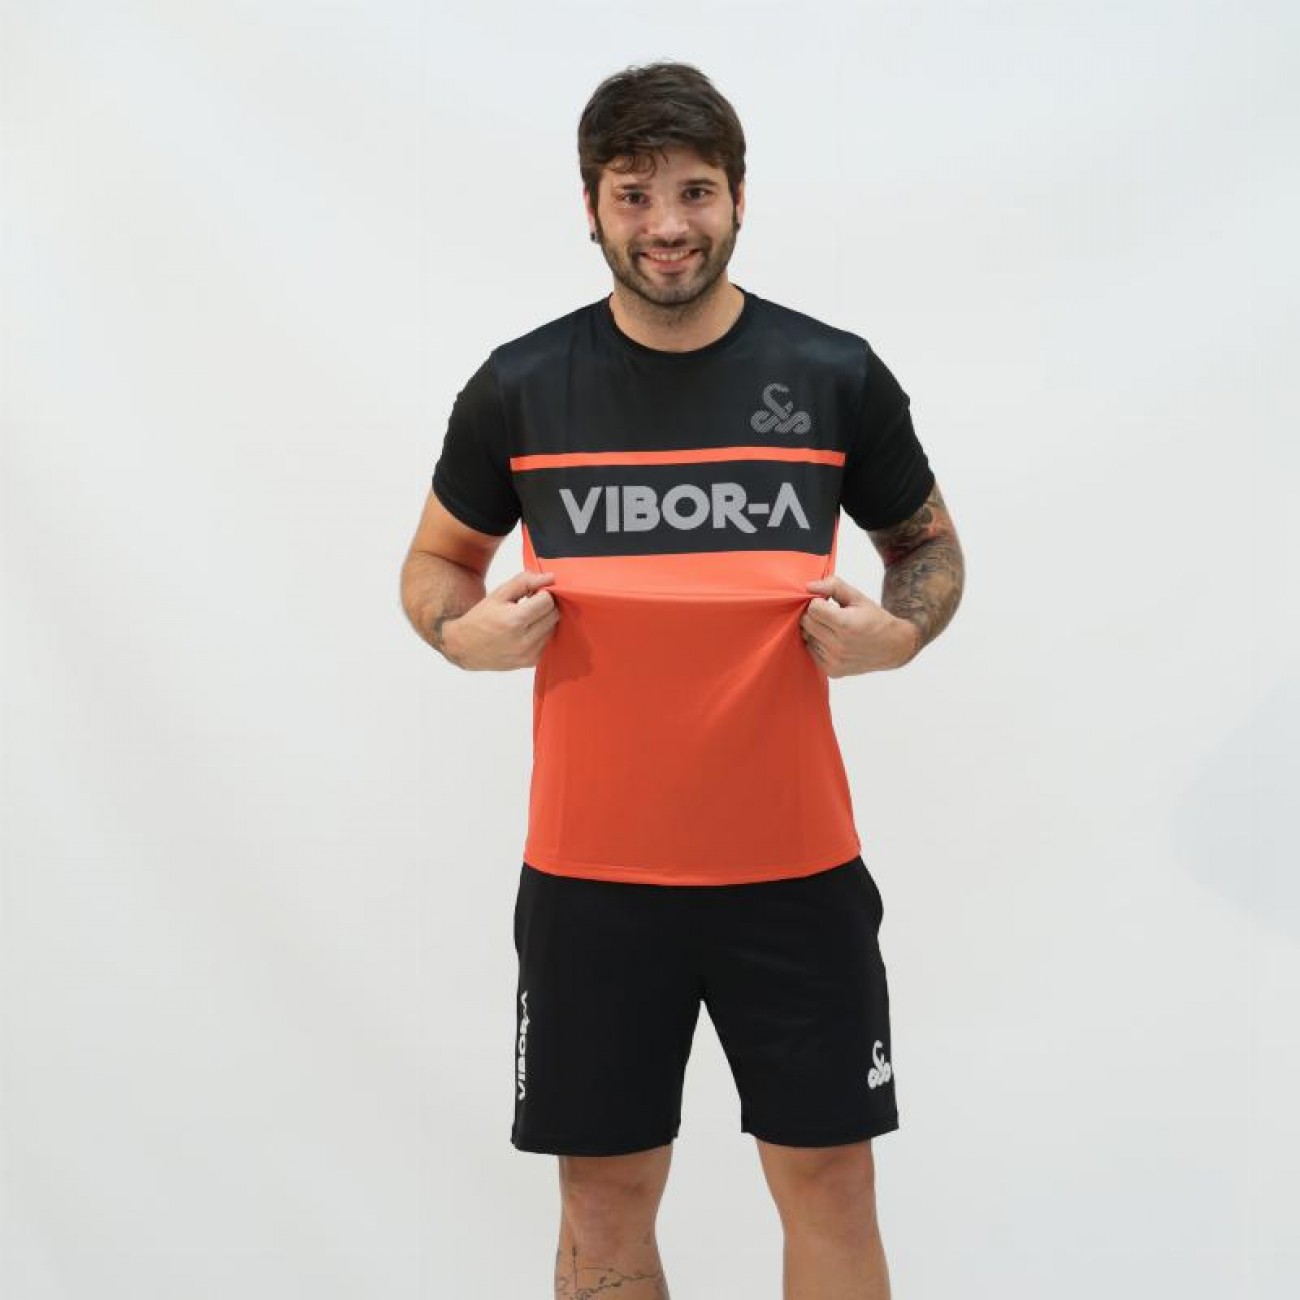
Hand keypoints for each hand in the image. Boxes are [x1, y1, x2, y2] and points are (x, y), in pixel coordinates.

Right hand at [443, 571, 559, 670]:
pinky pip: (547, 641)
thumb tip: (550, 577)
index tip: (531, 594)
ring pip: (553, 628)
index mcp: (515, 620)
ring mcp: (528, 654)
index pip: (548, 601)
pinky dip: (540, 633)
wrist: (464, 647)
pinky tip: (525, 631)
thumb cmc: (480, 619)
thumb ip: (525, 582)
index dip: (541, 593)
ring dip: (544, 620)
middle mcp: (524, 640)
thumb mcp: (499, 594)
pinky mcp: (531, 662)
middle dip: (544, 606)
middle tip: (529, 604)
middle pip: (553, 614)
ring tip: (525, 619)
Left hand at [801, 575, 919, 676]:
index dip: (818, 601)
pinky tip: (833, 640)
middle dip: (814, 614)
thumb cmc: (875, 619)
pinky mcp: (832, 671)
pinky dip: (818, 644)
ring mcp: (835, 661)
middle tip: (829, 613)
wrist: (893, 647)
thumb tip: (809, 587)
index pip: (812, 608)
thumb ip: (834, 587)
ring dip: (815, 630)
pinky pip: (811, 651)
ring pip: (807, 637)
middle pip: (806, 623)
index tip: (827, 602)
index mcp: (846, 624)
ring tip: (833, 628)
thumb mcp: (858, 597)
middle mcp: (839, 646)